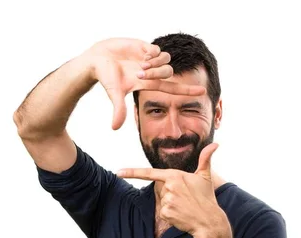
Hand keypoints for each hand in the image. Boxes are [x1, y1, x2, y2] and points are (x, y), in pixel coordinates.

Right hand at [87, 37, 206, 129]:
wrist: (97, 60)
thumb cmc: (105, 78)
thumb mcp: (114, 94)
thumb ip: (118, 110)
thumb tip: (115, 128)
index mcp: (147, 84)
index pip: (172, 89)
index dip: (187, 90)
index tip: (203, 92)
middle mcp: (151, 72)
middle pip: (168, 73)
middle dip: (157, 72)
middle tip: (140, 72)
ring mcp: (149, 59)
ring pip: (166, 60)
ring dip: (155, 63)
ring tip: (140, 64)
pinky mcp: (144, 46)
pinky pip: (157, 49)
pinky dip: (152, 52)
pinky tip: (141, 53)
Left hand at [117, 143, 229, 237]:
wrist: (209, 221)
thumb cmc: (207, 198)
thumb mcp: (205, 177)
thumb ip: (206, 159)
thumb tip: (216, 145)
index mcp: (174, 175)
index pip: (149, 173)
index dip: (131, 172)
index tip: (118, 172)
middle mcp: (168, 187)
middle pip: (161, 190)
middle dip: (171, 195)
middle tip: (186, 199)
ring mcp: (166, 200)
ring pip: (162, 202)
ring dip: (172, 205)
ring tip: (185, 207)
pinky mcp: (166, 213)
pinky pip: (163, 213)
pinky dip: (171, 215)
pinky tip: (181, 215)